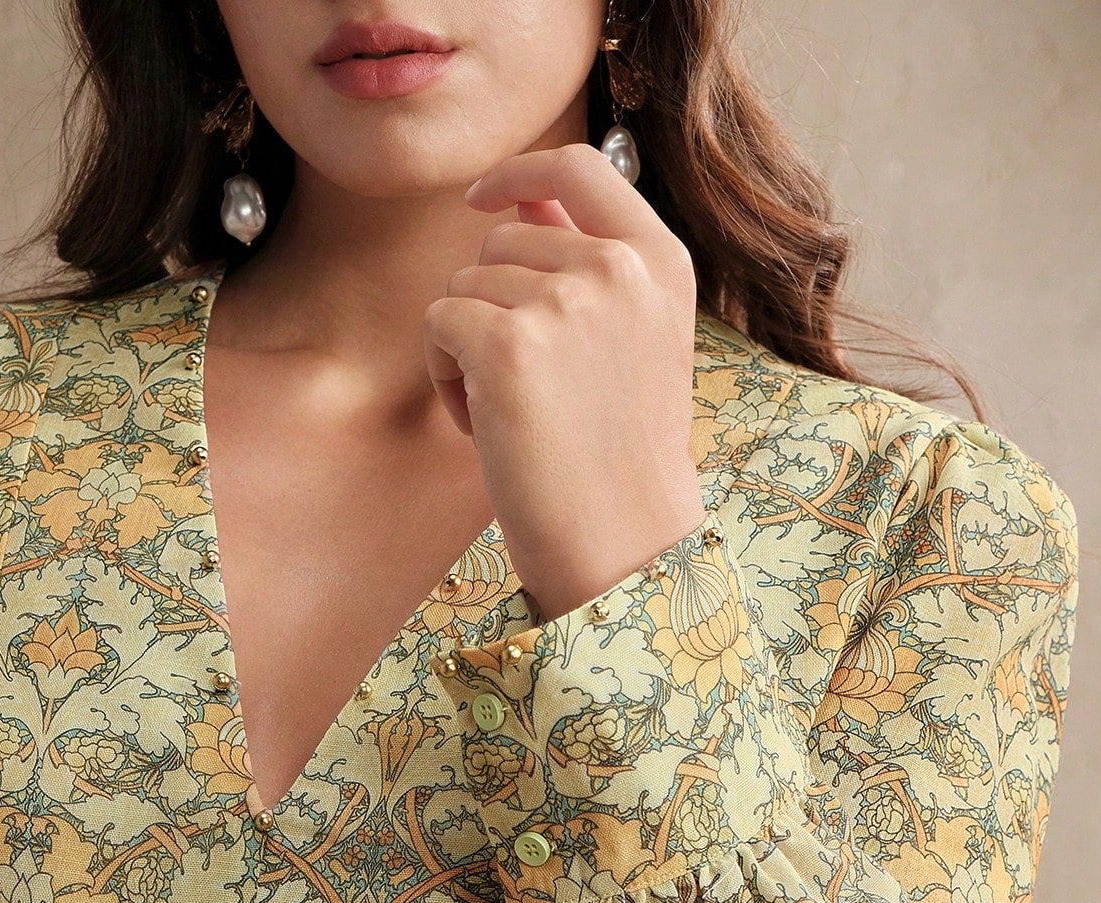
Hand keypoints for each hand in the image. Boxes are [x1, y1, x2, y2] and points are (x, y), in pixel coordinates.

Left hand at [423, 142, 708, 622]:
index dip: (519, 171)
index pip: (580, 166)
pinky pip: (439, 322)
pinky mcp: (508, 345)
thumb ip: (587, 262)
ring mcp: (564, 302)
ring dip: (468, 348)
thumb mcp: (635, 341)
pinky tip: (486, 424)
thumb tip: (519, 197)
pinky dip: (444, 375)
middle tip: (524, 384)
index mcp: (661, 262)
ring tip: (514, 411)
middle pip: (504, 239)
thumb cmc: (620, 455)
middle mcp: (617, 270)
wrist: (623, 540)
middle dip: (492, 303)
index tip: (482, 198)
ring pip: (465, 284)